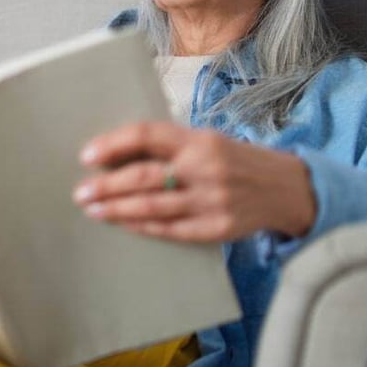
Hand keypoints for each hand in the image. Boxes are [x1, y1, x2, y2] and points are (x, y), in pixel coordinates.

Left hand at [72, 121, 315, 241]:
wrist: (286, 188)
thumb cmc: (233, 160)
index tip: (86, 156)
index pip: (148, 135)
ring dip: (117, 210)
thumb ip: (169, 146)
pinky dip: (142, 227)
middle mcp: (205, 169)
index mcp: (200, 140)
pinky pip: (170, 230)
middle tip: (80, 192)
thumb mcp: (206, 141)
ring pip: (152, 207)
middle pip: (144, 177)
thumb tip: (115, 153)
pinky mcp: (217, 229)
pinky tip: (123, 224)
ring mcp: (212, 201)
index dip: (113, 144)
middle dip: (107, 186)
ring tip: (93, 210)